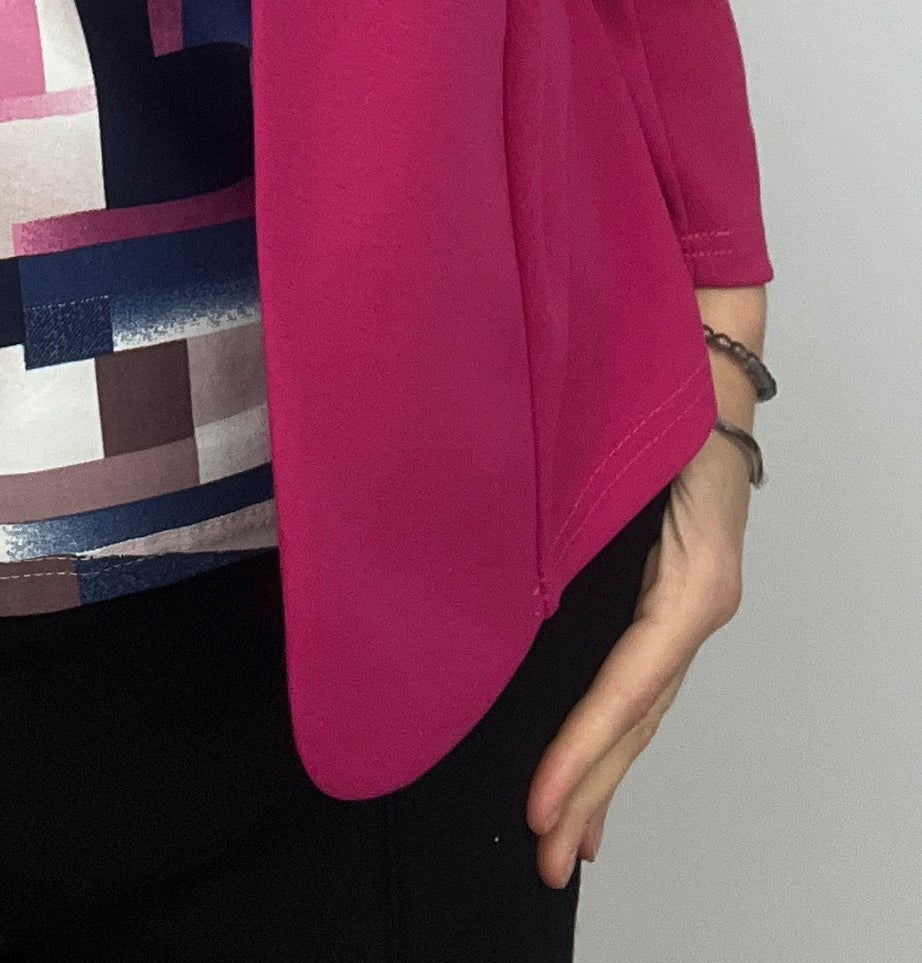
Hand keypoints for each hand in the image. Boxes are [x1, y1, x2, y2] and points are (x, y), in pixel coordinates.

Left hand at [526, 288, 763, 888]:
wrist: (705, 354)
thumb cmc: (663, 392)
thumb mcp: (629, 450)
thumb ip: (581, 507)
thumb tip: (509, 566)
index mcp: (691, 583)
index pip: (630, 687)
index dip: (584, 748)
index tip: (542, 800)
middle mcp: (696, 605)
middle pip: (639, 719)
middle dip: (592, 794)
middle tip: (549, 860)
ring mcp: (686, 605)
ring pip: (641, 711)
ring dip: (602, 778)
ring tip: (567, 846)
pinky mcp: (667, 596)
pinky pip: (639, 681)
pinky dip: (613, 732)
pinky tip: (590, 771)